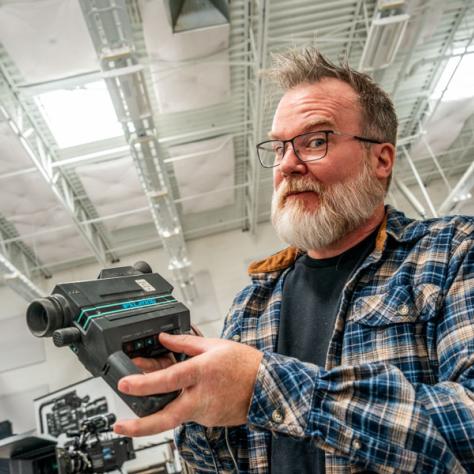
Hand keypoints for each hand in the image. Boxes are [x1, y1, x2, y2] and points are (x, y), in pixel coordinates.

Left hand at [113, 333, 262, 436]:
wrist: (267, 387)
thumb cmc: (244, 364)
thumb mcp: (214, 345)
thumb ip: (185, 344)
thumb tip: (164, 339)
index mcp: (202, 372)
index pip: (167, 379)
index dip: (143, 383)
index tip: (124, 385)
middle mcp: (201, 396)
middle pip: (166, 418)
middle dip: (139, 426)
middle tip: (119, 426)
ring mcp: (205, 412)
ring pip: (176, 413)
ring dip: (163, 403)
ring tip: (159, 386)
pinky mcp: (209, 420)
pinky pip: (189, 412)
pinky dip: (183, 402)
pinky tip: (189, 391)